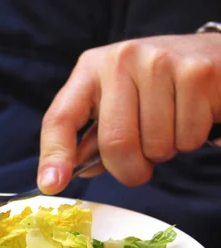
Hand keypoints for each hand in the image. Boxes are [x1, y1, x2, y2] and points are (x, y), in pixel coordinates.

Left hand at [38, 33, 220, 193]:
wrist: (209, 55)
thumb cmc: (153, 89)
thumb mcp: (113, 104)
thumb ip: (90, 139)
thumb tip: (66, 174)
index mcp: (89, 70)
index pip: (60, 118)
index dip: (54, 155)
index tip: (51, 184)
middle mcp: (120, 61)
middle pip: (115, 144)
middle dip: (129, 170)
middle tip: (139, 166)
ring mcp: (158, 63)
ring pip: (155, 145)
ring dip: (162, 153)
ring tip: (168, 126)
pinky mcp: (196, 73)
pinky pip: (187, 137)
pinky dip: (190, 141)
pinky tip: (190, 115)